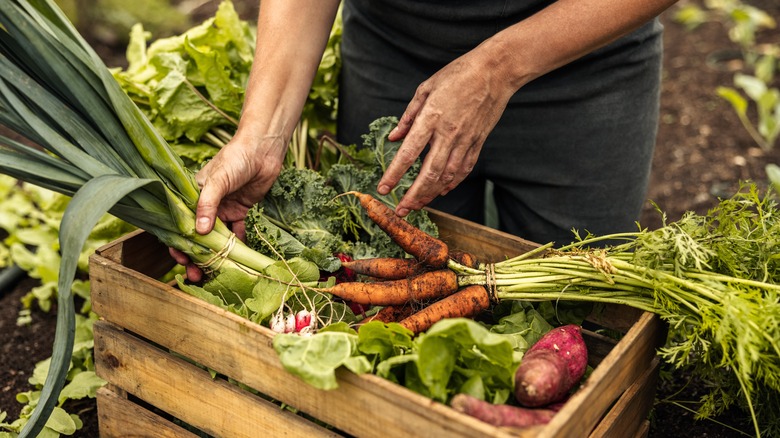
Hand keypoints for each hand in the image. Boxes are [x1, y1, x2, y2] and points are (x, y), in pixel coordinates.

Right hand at [171, 132, 287, 281]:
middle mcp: (206, 205)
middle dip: (197, 257)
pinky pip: (237, 233)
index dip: (179, 244)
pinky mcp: (240, 212)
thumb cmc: (235, 158)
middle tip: (198, 276)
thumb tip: (199, 232)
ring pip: (217, 238)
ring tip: (216, 274)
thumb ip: (208, 204)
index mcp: (192, 195)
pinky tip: (239, 259)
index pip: (180, 224)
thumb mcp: (218, 180)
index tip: (182, 260)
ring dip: (216, 256)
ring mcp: (223, 209)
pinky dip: (237, 245)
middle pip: (198, 236)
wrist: (263, 150)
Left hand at [378, 45, 516, 215]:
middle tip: (401, 210)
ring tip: (417, 205)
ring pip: (447, 176)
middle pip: (428, 173)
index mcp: (431, 118)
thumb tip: (394, 137)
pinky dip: (452, 183)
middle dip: (413, 195)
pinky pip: (464, 169)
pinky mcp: (478, 142)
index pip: (408, 153)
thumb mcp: (426, 88)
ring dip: (431, 194)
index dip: (394, 174)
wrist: (495, 71)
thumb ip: (408, 116)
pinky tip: (442, 191)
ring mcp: (465, 140)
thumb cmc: (458, 74)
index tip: (383, 189)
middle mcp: (448, 133)